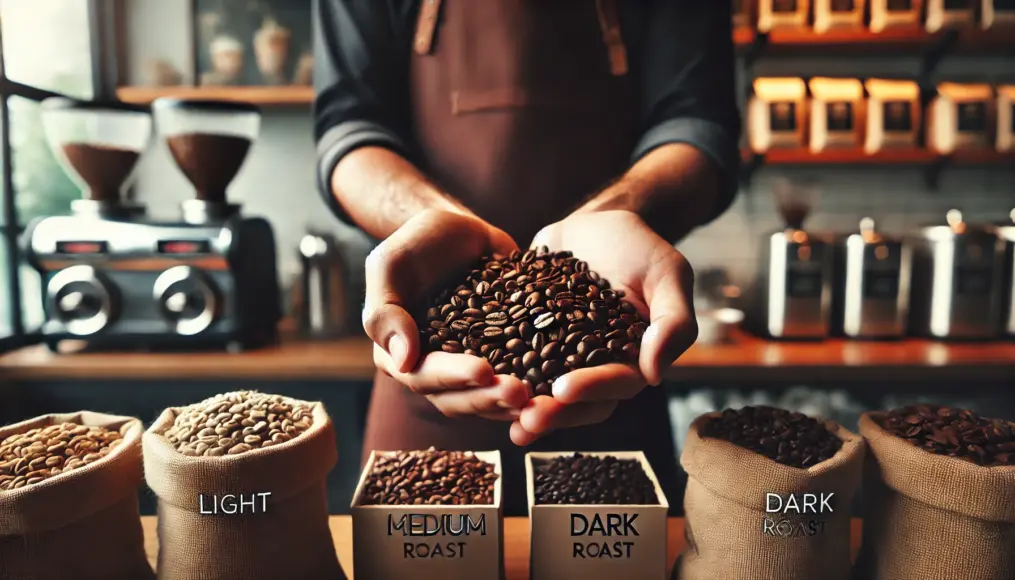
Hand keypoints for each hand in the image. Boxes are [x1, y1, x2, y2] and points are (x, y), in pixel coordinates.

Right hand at [363, 209, 530, 419]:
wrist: (457, 231)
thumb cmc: (416, 243)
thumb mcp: (390, 265)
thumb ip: (386, 311)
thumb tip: (403, 361)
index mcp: (399, 355)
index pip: (423, 376)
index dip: (454, 377)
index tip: (484, 371)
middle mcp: (432, 369)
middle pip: (457, 399)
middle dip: (489, 397)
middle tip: (521, 393)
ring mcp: (467, 366)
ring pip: (486, 398)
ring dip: (511, 403)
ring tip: (540, 399)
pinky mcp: (499, 357)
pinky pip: (514, 380)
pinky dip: (532, 388)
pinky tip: (556, 390)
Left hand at [510, 210, 696, 444]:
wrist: (597, 221)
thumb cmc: (641, 245)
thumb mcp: (667, 272)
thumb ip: (673, 321)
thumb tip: (655, 375)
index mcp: (633, 358)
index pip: (616, 383)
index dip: (591, 390)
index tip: (564, 390)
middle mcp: (596, 365)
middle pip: (578, 400)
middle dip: (553, 413)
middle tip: (526, 419)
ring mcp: (561, 355)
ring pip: (543, 390)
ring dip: (523, 405)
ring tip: (498, 411)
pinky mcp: (529, 338)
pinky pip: (513, 361)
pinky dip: (498, 373)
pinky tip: (474, 379)